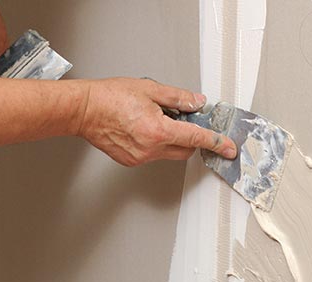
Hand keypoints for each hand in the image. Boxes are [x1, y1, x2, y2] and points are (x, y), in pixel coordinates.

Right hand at [79, 78, 237, 166]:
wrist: (83, 110)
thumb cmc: (110, 97)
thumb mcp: (150, 89)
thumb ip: (178, 98)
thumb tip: (197, 102)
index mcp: (158, 130)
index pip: (197, 138)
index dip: (216, 143)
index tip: (228, 148)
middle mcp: (151, 148)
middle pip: (186, 149)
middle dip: (190, 137)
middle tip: (182, 119)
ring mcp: (141, 157)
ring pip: (170, 152)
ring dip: (172, 139)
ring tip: (154, 119)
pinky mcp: (132, 161)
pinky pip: (154, 154)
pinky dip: (156, 143)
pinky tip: (143, 128)